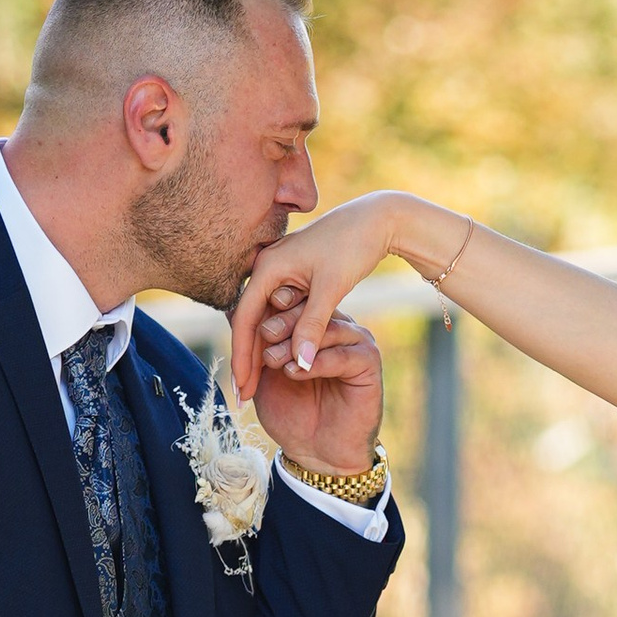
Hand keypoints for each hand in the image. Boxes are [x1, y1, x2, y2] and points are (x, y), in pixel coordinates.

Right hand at [231, 192, 423, 444]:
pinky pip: (277, 315)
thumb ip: (312, 326)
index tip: (241, 388)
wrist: (375, 220)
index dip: (242, 357)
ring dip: (260, 353)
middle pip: (248, 323)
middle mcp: (266, 268)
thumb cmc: (352, 247)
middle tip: (242, 397)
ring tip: (255, 388)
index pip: (245, 320)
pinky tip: (276, 364)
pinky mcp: (293, 278)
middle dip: (246, 361)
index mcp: (268, 267)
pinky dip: (277, 339)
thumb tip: (298, 365)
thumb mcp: (332, 289)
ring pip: (263, 321)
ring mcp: (278, 273)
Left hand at [243, 295, 386, 471]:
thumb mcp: (263, 375)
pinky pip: (343, 353)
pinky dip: (316, 362)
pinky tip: (296, 372)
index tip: (250, 317)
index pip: (293, 302)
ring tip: (273, 361)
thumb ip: (254, 344)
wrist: (316, 453)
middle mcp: (336, 328)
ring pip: (325, 328)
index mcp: (313, 325)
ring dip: (295, 342)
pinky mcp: (368, 362)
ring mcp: (354, 343)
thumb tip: (232, 309)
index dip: (270, 306)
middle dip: (281, 321)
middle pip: (310, 309)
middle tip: (262, 337)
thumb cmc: (290, 413)